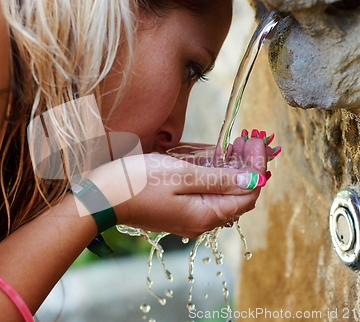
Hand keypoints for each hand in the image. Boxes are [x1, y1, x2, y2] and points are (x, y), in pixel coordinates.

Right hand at [86, 132, 272, 237]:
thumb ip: (219, 179)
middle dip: (248, 166)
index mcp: (205, 215)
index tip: (258, 140)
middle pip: (238, 194)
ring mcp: (190, 216)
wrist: (102, 197)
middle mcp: (201, 221)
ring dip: (233, 169)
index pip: (248, 193)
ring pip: (223, 193)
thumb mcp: (180, 175)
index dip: (258, 167)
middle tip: (249, 138)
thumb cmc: (137, 183)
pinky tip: (217, 157)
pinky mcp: (179, 209)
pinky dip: (215, 175)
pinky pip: (206, 193)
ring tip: (237, 143)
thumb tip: (253, 180)